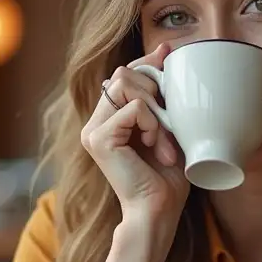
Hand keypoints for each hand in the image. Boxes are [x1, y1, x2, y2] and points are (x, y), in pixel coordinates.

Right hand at [81, 43, 188, 231]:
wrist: (158, 211)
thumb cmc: (167, 177)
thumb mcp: (168, 126)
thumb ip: (161, 94)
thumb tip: (165, 49)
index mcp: (109, 119)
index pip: (122, 74)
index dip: (145, 64)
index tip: (168, 58)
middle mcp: (96, 122)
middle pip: (123, 73)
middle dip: (155, 91)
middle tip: (168, 126)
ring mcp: (93, 130)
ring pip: (125, 84)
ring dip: (154, 109)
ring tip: (162, 140)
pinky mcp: (98, 138)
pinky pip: (133, 108)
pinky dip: (152, 123)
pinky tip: (155, 146)